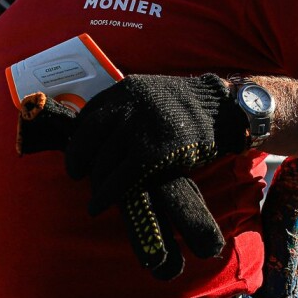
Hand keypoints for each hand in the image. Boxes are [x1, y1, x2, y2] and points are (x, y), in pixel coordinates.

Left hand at [15, 90, 225, 279]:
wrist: (221, 110)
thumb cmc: (186, 107)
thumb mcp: (150, 94)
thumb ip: (126, 108)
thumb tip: (103, 134)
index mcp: (124, 91)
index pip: (87, 116)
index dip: (79, 140)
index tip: (79, 154)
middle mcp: (126, 106)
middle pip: (88, 139)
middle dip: (78, 161)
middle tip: (77, 175)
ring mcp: (138, 128)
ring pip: (102, 161)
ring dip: (94, 183)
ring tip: (93, 195)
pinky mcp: (152, 152)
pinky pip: (119, 178)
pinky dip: (105, 196)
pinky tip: (97, 207)